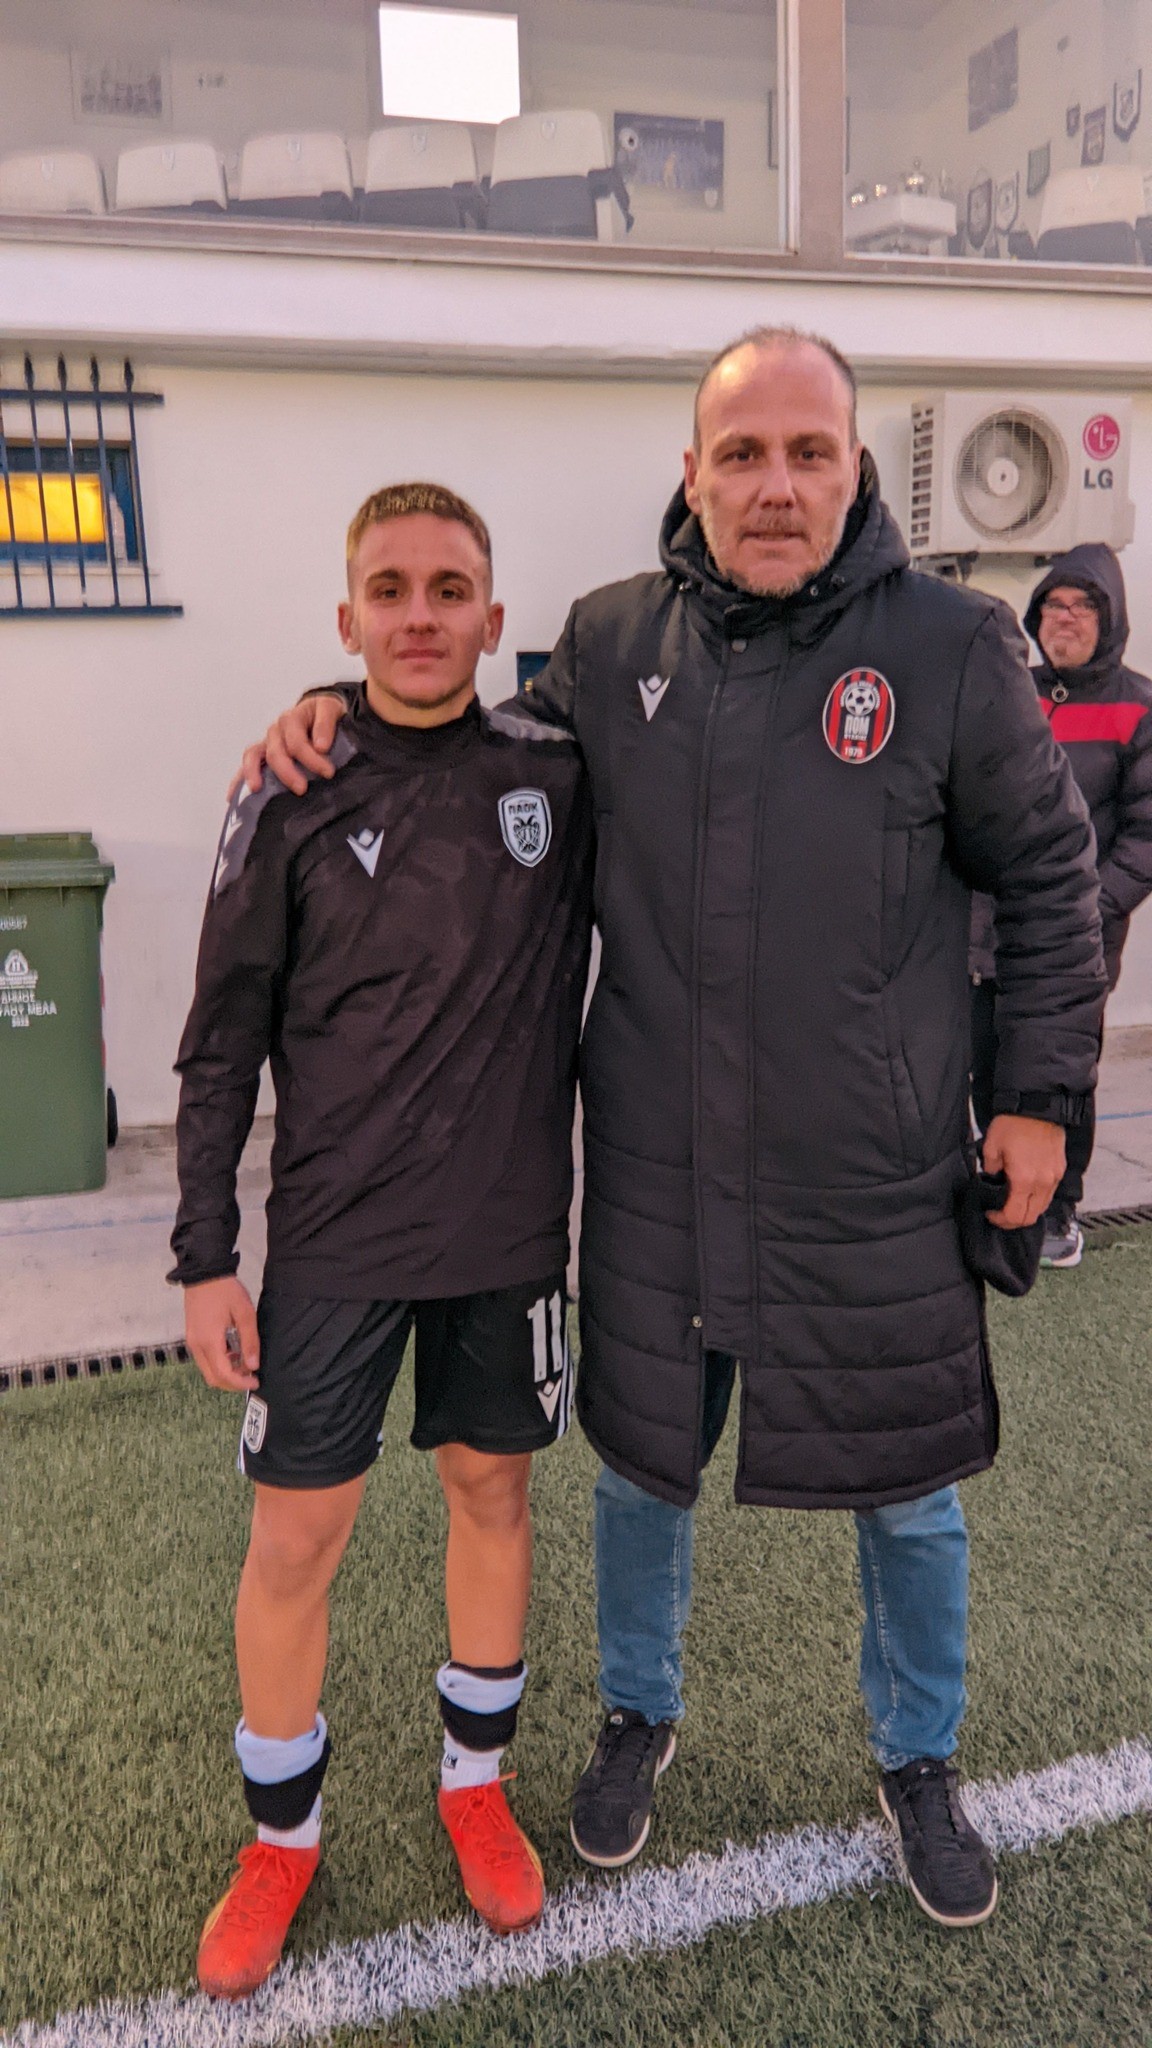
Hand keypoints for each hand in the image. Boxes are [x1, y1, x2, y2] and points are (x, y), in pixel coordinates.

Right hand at [184, 1276, 259, 1390]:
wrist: (204, 1272)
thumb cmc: (225, 1290)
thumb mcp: (245, 1313)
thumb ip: (250, 1341)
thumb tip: (253, 1365)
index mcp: (209, 1341)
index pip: (223, 1375)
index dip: (240, 1383)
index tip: (255, 1381)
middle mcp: (196, 1345)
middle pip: (212, 1378)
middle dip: (232, 1383)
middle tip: (250, 1376)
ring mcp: (192, 1341)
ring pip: (207, 1370)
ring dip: (225, 1373)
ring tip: (244, 1363)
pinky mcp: (192, 1336)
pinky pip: (204, 1359)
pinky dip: (218, 1363)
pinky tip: (232, 1353)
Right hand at [230, 693, 346, 799]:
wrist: (318, 713)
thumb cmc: (324, 714)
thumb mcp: (330, 709)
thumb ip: (326, 724)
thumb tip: (321, 746)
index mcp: (292, 718)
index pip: (296, 741)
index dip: (311, 758)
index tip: (328, 772)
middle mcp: (276, 730)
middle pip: (275, 752)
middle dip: (287, 772)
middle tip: (302, 789)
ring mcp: (267, 743)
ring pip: (253, 756)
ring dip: (253, 773)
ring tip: (257, 789)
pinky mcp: (262, 754)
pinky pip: (246, 765)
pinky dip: (238, 779)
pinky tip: (232, 797)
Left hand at [981, 1115, 1065, 1228]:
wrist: (1037, 1105)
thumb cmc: (1014, 1123)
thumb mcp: (991, 1146)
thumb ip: (990, 1168)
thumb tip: (993, 1177)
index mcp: (1024, 1179)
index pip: (1016, 1215)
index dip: (1001, 1220)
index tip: (991, 1214)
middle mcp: (1043, 1182)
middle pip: (1032, 1216)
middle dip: (1014, 1220)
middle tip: (1001, 1213)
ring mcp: (1054, 1176)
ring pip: (1042, 1206)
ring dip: (1027, 1209)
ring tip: (1013, 1201)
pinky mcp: (1060, 1168)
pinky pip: (1050, 1193)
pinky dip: (1037, 1198)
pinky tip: (1026, 1189)